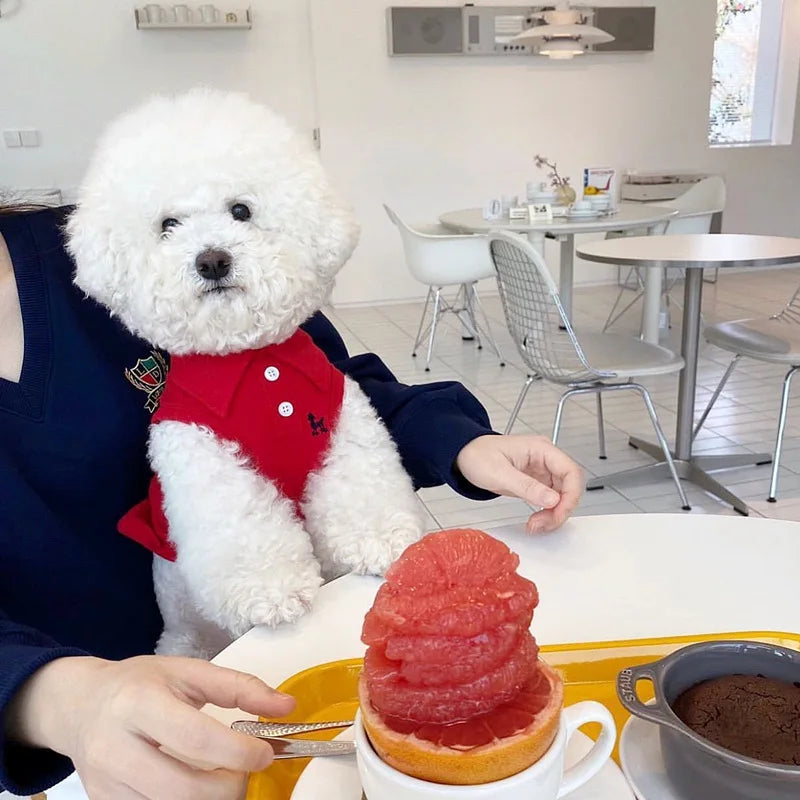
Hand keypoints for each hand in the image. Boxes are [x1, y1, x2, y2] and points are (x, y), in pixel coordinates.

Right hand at [7, 655, 295, 799]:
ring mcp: (107, 784)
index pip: (196, 738)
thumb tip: (287, 707)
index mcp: (139, 703)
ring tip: (225, 778)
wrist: (81, 705)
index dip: (238, 752)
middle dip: (229, 787)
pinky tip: (198, 786)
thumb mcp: (189, 672)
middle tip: (247, 771)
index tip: (265, 752)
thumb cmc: (140, 684)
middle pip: (184, 789)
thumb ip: (241, 687)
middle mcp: (116, 748)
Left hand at [455, 434, 582, 533]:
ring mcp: (542, 471)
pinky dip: (547, 513)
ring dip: (554, 514)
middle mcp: (545, 459)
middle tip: (543, 524)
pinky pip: (551, 500)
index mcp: (541, 449)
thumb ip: (527, 487)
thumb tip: (553, 500)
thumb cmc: (477, 456)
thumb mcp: (500, 474)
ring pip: (562, 496)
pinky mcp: (537, 482)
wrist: (464, 456)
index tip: (559, 512)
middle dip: (561, 508)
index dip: (571, 494)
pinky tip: (536, 520)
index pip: (571, 471)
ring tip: (536, 525)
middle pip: (570, 486)